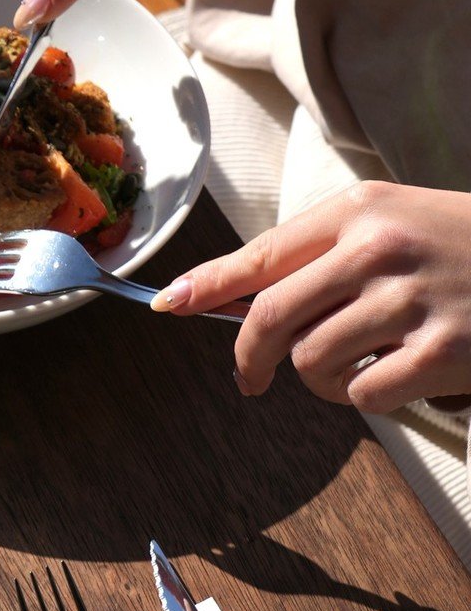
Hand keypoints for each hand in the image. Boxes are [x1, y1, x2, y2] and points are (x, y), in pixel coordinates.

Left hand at [150, 184, 470, 412]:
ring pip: (311, 362)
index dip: (206, 287)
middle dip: (250, 359)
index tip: (170, 306)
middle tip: (253, 380)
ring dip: (319, 380)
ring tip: (355, 366)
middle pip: (270, 319)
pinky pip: (361, 395)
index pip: (261, 256)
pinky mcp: (443, 352)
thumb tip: (226, 299)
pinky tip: (394, 378)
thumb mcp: (394, 225)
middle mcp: (381, 249)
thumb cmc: (464, 248)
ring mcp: (413, 301)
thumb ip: (318, 257)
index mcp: (362, 212)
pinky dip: (365, 398)